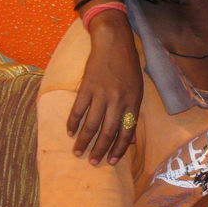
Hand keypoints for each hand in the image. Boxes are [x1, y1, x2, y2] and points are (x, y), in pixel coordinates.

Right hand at [67, 10, 142, 164]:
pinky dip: (73, 123)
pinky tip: (70, 133)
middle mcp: (118, 100)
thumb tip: (129, 136)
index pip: (127, 132)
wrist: (114, 44)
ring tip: (78, 152)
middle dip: (100, 150)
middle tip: (93, 162)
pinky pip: (78, 110)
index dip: (120, 149)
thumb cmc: (128, 68)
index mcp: (133, 102)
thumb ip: (132, 111)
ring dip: (84, 141)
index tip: (113, 162)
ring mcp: (101, 94)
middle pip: (108, 132)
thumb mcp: (137, 89)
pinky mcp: (87, 87)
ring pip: (91, 124)